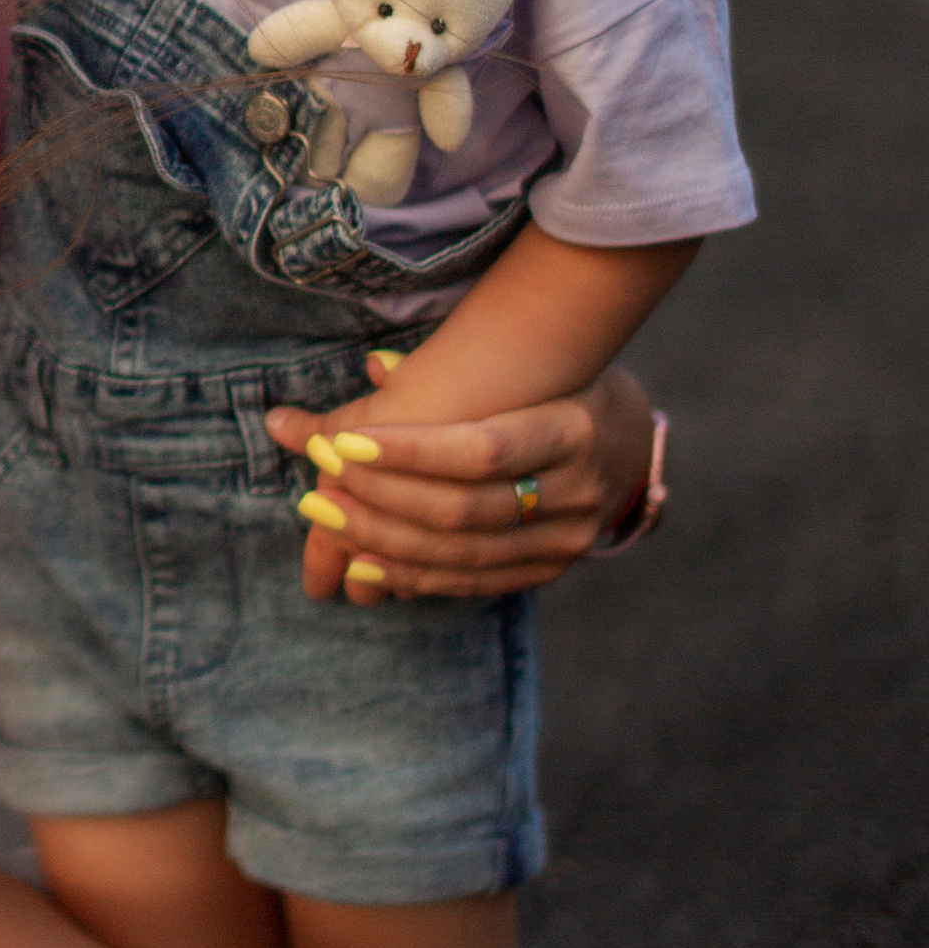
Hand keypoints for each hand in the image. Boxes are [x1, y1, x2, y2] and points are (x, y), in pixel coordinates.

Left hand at [267, 360, 654, 605]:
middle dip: (381, 498)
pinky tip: (364, 557)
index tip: (343, 442)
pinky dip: (413, 571)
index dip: (408, 452)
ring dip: (384, 538)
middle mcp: (578, 489)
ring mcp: (569, 538)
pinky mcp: (552, 569)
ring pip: (462, 552)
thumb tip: (368, 367)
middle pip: (464, 508)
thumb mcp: (523, 369)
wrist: (629, 442)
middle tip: (319, 481)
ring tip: (327, 515)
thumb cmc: (558, 387)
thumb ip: (448, 374)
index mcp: (572, 428)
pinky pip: (473, 580)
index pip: (480, 450)